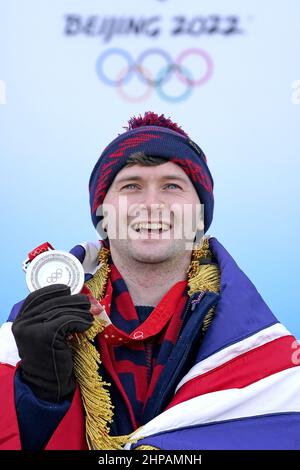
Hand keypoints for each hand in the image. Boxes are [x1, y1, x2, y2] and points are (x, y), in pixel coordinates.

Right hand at [12, 284, 92, 401]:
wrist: (49, 383)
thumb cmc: (51, 356)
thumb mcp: (46, 332)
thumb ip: (52, 315)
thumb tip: (75, 297)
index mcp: (21, 320)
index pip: (36, 297)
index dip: (53, 290)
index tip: (68, 289)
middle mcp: (23, 323)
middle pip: (52, 302)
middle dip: (73, 300)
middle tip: (87, 303)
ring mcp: (32, 329)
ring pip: (62, 311)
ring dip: (80, 311)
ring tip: (90, 315)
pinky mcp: (45, 335)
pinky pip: (67, 320)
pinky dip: (80, 320)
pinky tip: (87, 325)